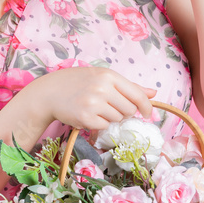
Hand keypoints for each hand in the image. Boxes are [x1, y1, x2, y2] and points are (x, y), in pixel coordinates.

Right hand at [30, 66, 157, 131]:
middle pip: (129, 110)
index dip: (146, 106)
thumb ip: (128, 86)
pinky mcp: (85, 118)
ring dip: (110, 118)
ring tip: (95, 109)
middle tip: (110, 107)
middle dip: (123, 112)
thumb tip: (154, 93)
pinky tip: (88, 115)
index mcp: (109, 75)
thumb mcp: (102, 77)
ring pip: (117, 119)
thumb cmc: (77, 83)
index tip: (148, 113)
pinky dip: (98, 124)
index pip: (137, 95)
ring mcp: (93, 103)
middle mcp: (102, 88)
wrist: (49, 92)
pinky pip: (104, 126)